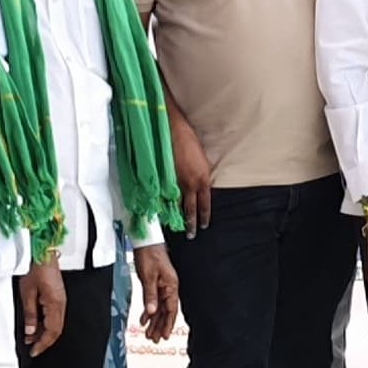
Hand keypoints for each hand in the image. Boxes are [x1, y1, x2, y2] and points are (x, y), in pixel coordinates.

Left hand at [18, 259, 66, 358]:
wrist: (41, 253)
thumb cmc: (35, 268)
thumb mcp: (27, 293)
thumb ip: (30, 314)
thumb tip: (31, 331)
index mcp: (55, 305)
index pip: (52, 331)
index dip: (43, 344)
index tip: (34, 351)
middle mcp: (61, 304)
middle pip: (56, 330)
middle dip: (44, 341)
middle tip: (32, 347)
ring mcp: (61, 300)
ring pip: (56, 324)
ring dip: (44, 332)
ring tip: (31, 337)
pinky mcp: (58, 296)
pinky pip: (55, 315)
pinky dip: (46, 323)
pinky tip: (36, 324)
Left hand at [133, 244, 179, 342]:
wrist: (146, 242)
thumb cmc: (150, 256)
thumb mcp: (148, 277)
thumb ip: (150, 295)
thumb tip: (152, 312)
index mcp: (171, 286)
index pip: (171, 309)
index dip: (168, 324)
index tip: (164, 336)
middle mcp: (169, 288)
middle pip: (166, 311)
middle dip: (160, 326)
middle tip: (154, 340)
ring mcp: (162, 287)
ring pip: (160, 308)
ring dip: (154, 322)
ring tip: (149, 334)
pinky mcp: (155, 285)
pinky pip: (154, 302)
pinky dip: (149, 312)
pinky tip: (144, 320)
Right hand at [171, 110, 212, 235]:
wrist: (174, 131)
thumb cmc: (190, 143)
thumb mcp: (202, 162)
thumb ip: (201, 177)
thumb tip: (200, 188)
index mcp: (203, 179)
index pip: (205, 204)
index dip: (204, 216)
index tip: (203, 225)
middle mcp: (191, 184)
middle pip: (191, 209)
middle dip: (190, 223)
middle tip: (190, 235)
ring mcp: (176, 182)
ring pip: (177, 205)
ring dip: (176, 216)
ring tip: (175, 227)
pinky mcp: (163, 178)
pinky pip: (164, 195)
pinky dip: (163, 204)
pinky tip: (162, 212)